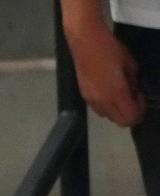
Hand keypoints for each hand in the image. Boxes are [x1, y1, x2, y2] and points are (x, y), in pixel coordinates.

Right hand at [62, 2, 145, 126]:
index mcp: (116, 93)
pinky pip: (98, 108)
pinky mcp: (84, 96)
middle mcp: (102, 101)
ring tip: (120, 94)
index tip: (141, 98)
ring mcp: (91, 100)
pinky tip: (109, 91)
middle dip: (129, 113)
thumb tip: (133, 92)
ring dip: (117, 110)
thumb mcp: (131, 64)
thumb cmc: (110, 50)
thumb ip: (133, 82)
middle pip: (119, 121)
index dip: (140, 112)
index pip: (130, 117)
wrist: (86, 43)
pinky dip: (107, 105)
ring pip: (108, 116)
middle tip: (134, 99)